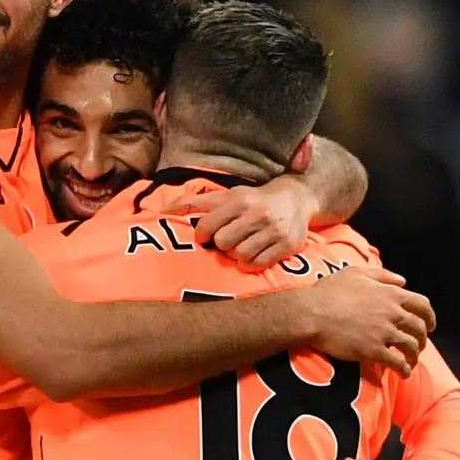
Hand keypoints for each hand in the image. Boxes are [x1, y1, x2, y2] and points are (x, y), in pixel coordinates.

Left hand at [163, 178, 317, 267]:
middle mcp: (256, 214)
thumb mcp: (226, 195)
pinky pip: (257, 265)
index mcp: (238, 200)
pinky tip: (251, 254)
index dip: (202, 236)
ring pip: (239, 256)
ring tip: (241, 246)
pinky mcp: (285, 246)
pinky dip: (250, 264)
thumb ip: (195, 203)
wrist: (295, 199)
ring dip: (236, 256)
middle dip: (221, 245)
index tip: (206, 236)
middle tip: (227, 240)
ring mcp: (272, 231)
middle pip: (223, 244)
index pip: (207, 227)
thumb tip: (164, 210)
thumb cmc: (252, 199)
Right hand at [297, 266, 434, 377]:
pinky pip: (397, 363)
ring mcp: (384, 333)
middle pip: (419, 328)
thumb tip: (402, 281)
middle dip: (423, 338)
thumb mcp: (356, 273)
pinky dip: (404, 369)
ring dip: (414, 355)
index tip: (429, 325)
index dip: (429, 317)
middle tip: (418, 344)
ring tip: (410, 361)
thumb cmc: (329, 292)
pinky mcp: (374, 351)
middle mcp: (392, 313)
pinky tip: (402, 373)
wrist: (312, 313)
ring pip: (411, 346)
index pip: (422, 305)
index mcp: (390, 294)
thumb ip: (382, 275)